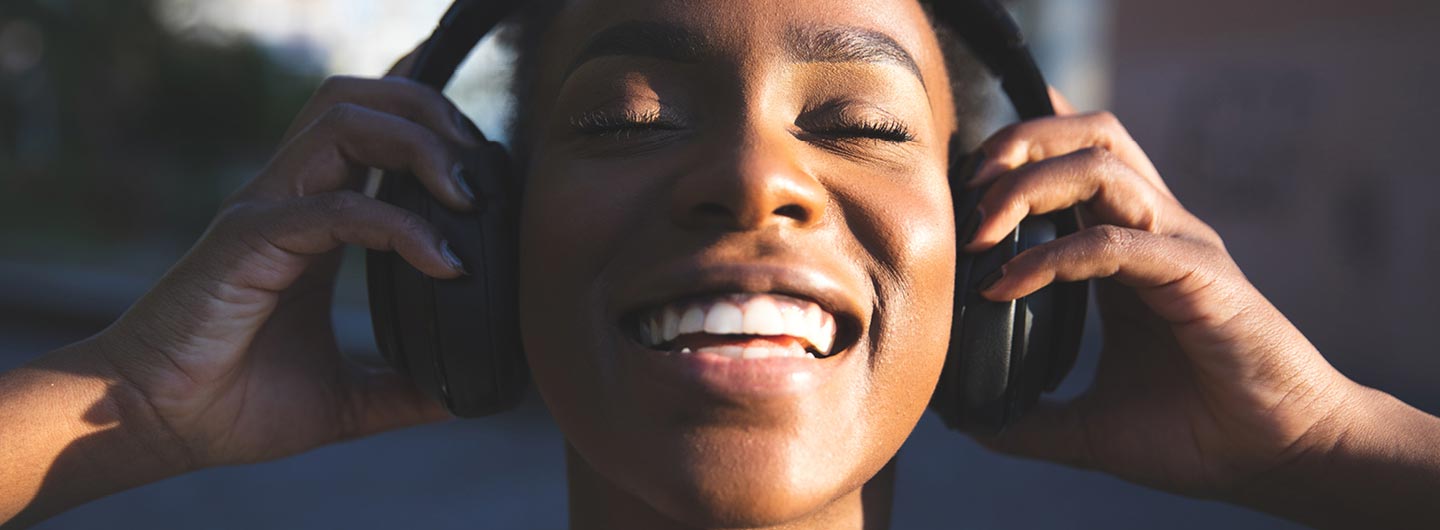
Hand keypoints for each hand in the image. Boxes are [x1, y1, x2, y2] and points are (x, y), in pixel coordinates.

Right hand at [95, 55, 482, 467]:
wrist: (156, 426)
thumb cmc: (234, 404)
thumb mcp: (345, 398)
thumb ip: (403, 391)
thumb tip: (463, 400)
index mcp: (313, 221)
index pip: (374, 136)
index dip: (433, 138)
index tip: (487, 187)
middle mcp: (289, 200)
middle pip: (360, 102)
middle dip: (429, 115)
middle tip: (480, 169)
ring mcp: (267, 211)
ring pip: (344, 122)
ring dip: (417, 143)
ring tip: (465, 194)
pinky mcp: (249, 240)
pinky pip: (336, 207)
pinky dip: (401, 227)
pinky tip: (443, 263)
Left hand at [966, 89, 1362, 497]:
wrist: (1281, 458)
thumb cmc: (1199, 434)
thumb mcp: (1092, 426)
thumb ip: (1030, 419)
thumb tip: (965, 422)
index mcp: (1132, 247)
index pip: (1077, 160)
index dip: (1018, 153)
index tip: (959, 186)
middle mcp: (1158, 230)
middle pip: (1090, 136)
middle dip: (1021, 143)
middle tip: (966, 187)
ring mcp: (1181, 246)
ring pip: (1102, 166)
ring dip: (1029, 185)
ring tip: (980, 230)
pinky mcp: (1200, 277)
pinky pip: (1114, 243)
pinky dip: (1052, 255)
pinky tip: (1006, 285)